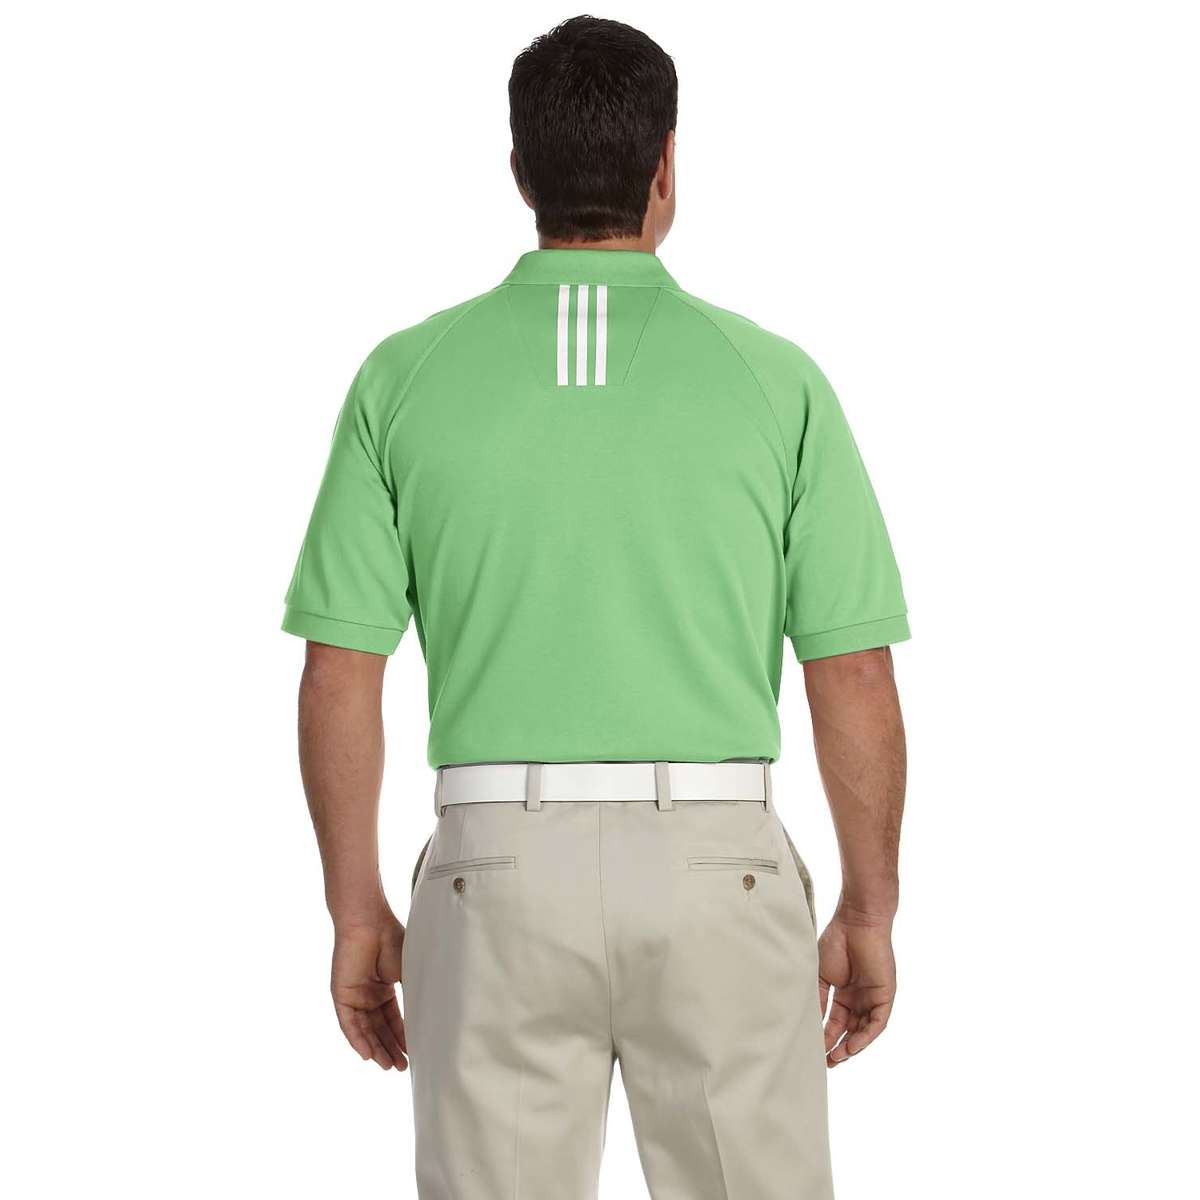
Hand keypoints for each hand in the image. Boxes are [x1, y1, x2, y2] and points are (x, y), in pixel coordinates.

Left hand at [331, 916, 407, 1069]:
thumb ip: (416, 993)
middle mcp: (368, 995)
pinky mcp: (341, 995)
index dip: (403, 1036)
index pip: (394, 1019)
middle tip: (403, 1067)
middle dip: (391, 1048)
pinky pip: (349, 1024)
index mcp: (384, 988)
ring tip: (390, 1066)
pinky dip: (358, 1040)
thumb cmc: (392, 939)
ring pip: (365, 1030)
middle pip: (379, 1029)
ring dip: (376, 1049)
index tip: (415, 1052)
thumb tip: (434, 1015)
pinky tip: (368, 1055)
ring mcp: (354, 996)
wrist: (370, 922)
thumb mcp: (409, 972)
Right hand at [817, 907, 895, 1066]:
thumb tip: (809, 1024)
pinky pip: (877, 1022)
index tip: (813, 1051)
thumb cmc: (835, 941)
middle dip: (837, 1047)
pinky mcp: (885, 995)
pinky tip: (851, 1046)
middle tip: (825, 1063)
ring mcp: (873, 997)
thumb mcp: (820, 975)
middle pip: (849, 1030)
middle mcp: (860, 998)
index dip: (825, 1037)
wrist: (856, 921)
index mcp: (844, 992)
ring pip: (864, 1030)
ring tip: (836, 1058)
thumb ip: (817, 999)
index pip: (836, 1021)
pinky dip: (865, 1036)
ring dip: (851, 1046)